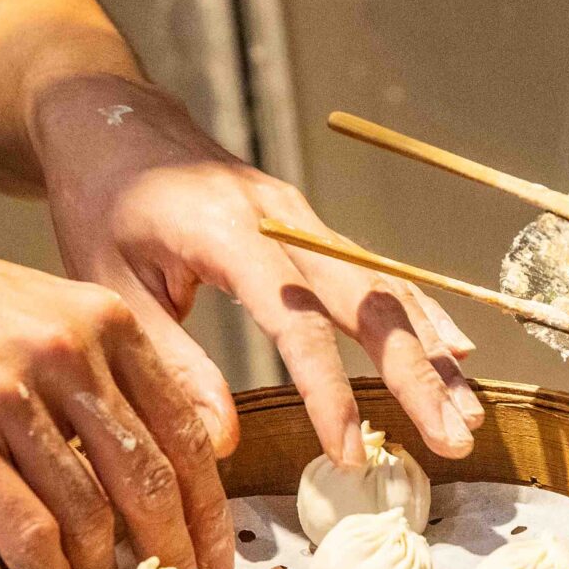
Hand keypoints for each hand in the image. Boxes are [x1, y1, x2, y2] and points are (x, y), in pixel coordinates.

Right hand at [0, 204, 234, 568]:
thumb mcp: (32, 305)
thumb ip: (94, 367)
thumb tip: (144, 454)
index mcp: (100, 319)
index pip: (184, 428)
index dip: (207, 502)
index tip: (214, 545)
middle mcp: (67, 352)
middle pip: (150, 477)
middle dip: (173, 548)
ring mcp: (9, 395)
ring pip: (91, 511)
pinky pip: (25, 527)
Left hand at [32, 74, 482, 466]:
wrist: (110, 118)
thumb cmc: (101, 201)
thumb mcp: (111, 286)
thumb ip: (171, 362)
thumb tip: (222, 443)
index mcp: (229, 232)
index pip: (296, 321)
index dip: (328, 391)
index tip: (349, 451)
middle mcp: (284, 219)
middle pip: (370, 301)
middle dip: (417, 375)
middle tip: (453, 440)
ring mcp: (306, 219)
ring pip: (387, 287)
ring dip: (432, 354)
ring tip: (467, 416)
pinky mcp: (312, 227)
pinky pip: (378, 274)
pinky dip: (421, 315)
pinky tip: (456, 353)